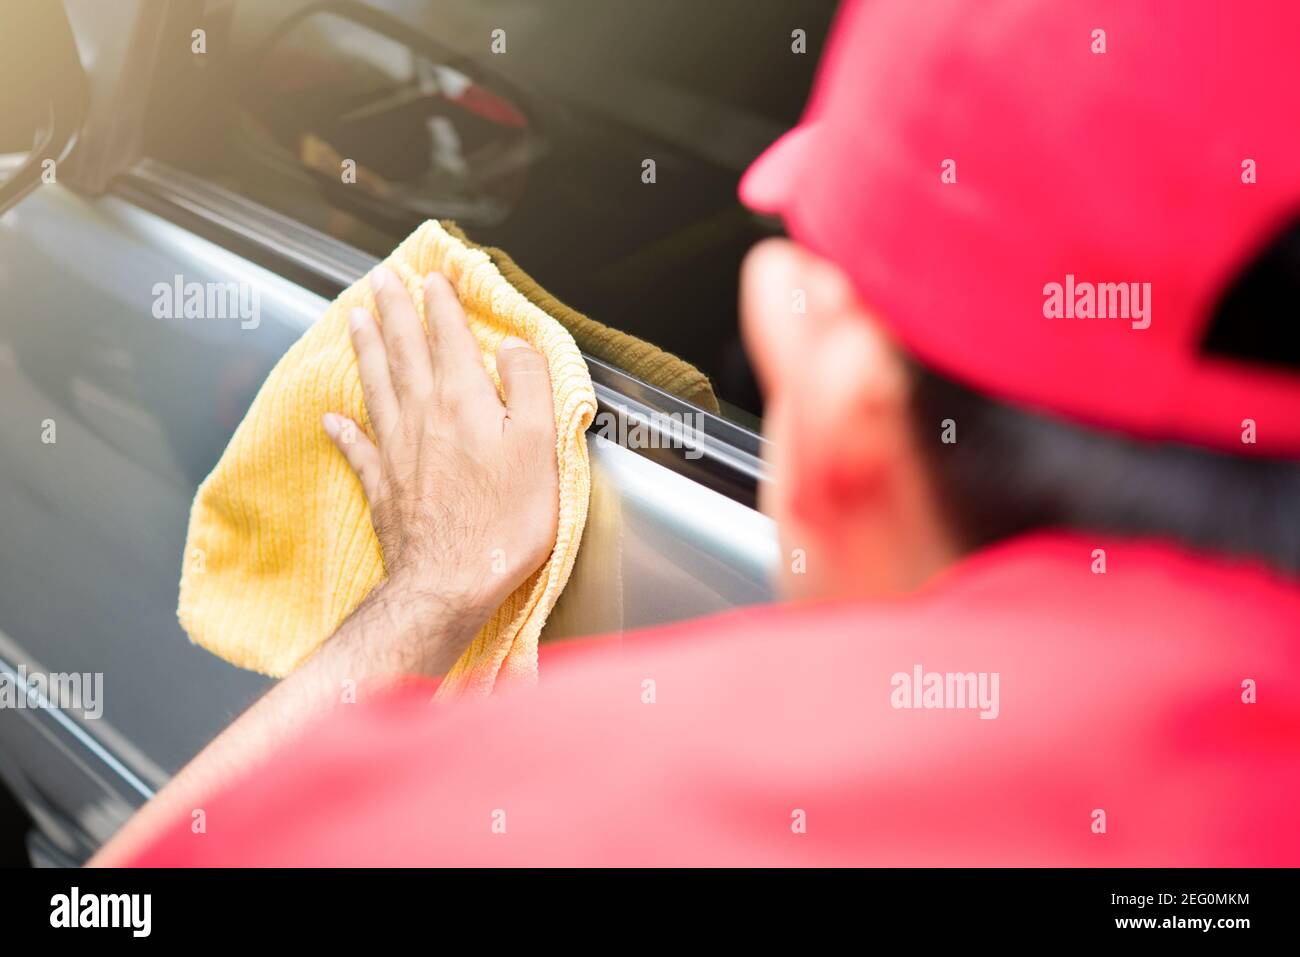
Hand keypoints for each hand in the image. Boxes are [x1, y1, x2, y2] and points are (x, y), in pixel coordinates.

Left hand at [323, 264, 557, 647]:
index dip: (441, 304)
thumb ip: (530, 386)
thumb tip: (514, 344)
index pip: (449, 337)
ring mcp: (397, 451)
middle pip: (404, 350)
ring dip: (367, 350)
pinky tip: (331, 417)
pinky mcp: (383, 487)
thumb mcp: (540, 445)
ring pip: (376, 385)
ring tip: (355, 320)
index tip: (433, 277)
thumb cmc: (504, 519)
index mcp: (462, 400)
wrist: (451, 582)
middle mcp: (422, 416)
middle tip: (381, 279)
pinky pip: (357, 448)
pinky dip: (343, 430)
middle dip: (394, 310)